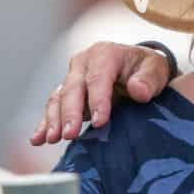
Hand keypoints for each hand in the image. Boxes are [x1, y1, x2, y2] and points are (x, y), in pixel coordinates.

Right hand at [30, 42, 170, 144]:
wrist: (137, 68)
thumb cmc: (146, 69)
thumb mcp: (156, 69)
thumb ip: (148, 79)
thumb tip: (138, 90)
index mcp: (105, 53)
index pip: (99, 77)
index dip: (98, 99)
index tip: (101, 121)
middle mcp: (83, 63)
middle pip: (73, 88)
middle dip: (71, 112)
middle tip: (70, 134)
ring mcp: (72, 77)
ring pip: (59, 98)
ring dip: (54, 119)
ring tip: (52, 139)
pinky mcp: (66, 93)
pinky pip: (53, 107)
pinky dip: (45, 123)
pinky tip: (38, 139)